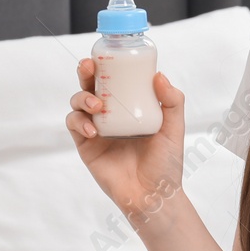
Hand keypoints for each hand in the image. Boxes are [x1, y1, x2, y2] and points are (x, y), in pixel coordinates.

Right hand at [65, 58, 186, 229]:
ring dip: (82, 98)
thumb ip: (172, 101)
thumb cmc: (166, 164)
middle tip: (90, 68)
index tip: (106, 54)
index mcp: (131, 106)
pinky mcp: (86, 146)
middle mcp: (111, 114)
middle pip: (91, 85)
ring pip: (78, 102)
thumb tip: (159, 75)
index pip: (115, 78)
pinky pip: (75, 126)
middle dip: (86, 72)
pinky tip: (93, 130)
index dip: (107, 64)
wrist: (153, 196)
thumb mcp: (174, 129)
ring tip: (97, 106)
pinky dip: (79, 122)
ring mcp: (97, 129)